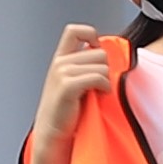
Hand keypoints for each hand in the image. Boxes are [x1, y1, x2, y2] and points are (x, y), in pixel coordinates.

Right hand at [33, 25, 115, 146]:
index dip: (90, 35)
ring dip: (106, 80)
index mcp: (60, 58)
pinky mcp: (67, 85)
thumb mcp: (72, 81)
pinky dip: (105, 86)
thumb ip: (84, 64)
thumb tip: (108, 52)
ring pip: (102, 65)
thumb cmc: (67, 109)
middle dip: (105, 68)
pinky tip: (100, 94)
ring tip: (97, 92)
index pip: (75, 30)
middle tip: (99, 84)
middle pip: (99, 52)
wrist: (53, 133)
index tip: (96, 51)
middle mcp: (60, 62)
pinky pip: (98, 77)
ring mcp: (62, 72)